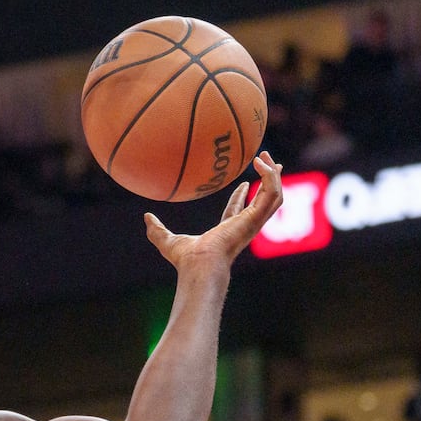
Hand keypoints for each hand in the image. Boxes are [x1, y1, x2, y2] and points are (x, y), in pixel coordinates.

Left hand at [144, 152, 283, 270]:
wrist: (199, 264)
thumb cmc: (185, 259)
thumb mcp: (166, 240)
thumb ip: (157, 229)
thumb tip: (146, 217)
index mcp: (228, 230)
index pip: (240, 211)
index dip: (242, 196)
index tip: (245, 183)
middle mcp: (245, 226)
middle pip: (265, 202)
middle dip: (270, 182)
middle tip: (271, 163)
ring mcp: (253, 222)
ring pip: (274, 196)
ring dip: (273, 175)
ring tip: (266, 156)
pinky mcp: (256, 218)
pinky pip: (272, 194)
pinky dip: (271, 177)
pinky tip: (261, 163)